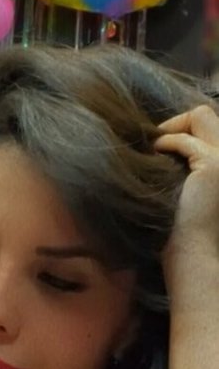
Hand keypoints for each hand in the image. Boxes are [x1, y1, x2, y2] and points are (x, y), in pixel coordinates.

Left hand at [154, 105, 218, 272]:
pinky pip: (185, 139)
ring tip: (155, 150)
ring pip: (200, 115)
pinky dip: (166, 142)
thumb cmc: (185, 228)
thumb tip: (163, 138)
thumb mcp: (190, 186)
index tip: (162, 145)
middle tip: (156, 143)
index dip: (183, 129)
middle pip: (206, 114)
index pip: (209, 125)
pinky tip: (154, 158)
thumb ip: (187, 162)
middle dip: (177, 122)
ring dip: (171, 128)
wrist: (193, 254)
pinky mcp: (214, 165)